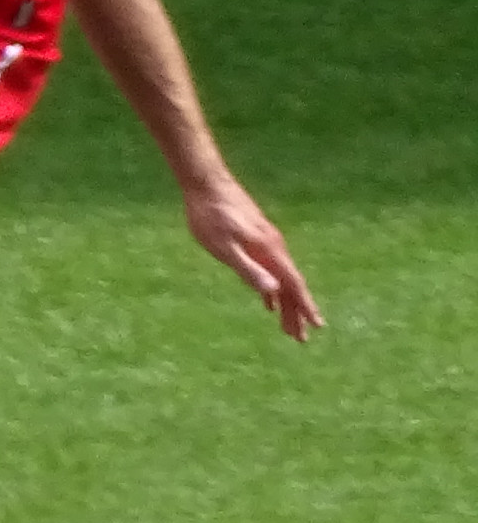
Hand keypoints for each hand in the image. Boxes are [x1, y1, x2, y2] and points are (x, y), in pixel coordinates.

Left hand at [185, 175, 320, 340]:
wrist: (207, 183)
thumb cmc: (210, 217)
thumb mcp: (224, 248)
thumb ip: (248, 270)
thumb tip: (273, 293)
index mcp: (269, 252)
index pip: (293, 285)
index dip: (304, 307)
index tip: (315, 327)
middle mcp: (274, 248)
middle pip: (290, 286)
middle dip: (296, 312)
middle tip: (300, 339)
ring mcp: (266, 243)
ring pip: (281, 279)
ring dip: (286, 303)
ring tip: (288, 327)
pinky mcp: (256, 239)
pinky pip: (271, 270)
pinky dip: (273, 289)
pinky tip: (269, 300)